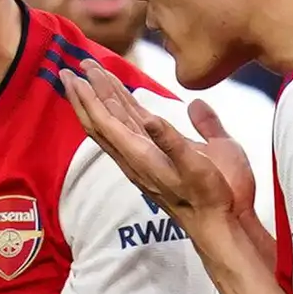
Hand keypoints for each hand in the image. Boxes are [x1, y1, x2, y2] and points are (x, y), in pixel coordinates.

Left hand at [67, 59, 255, 237]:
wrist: (219, 226)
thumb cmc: (213, 197)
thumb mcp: (197, 166)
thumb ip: (174, 142)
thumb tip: (153, 118)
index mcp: (142, 154)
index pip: (106, 119)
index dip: (90, 95)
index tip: (77, 71)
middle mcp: (136, 157)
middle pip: (102, 120)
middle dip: (87, 93)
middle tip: (73, 68)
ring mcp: (143, 160)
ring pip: (114, 125)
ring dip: (100, 100)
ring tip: (90, 78)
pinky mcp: (155, 162)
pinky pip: (129, 132)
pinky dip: (121, 112)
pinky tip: (122, 103)